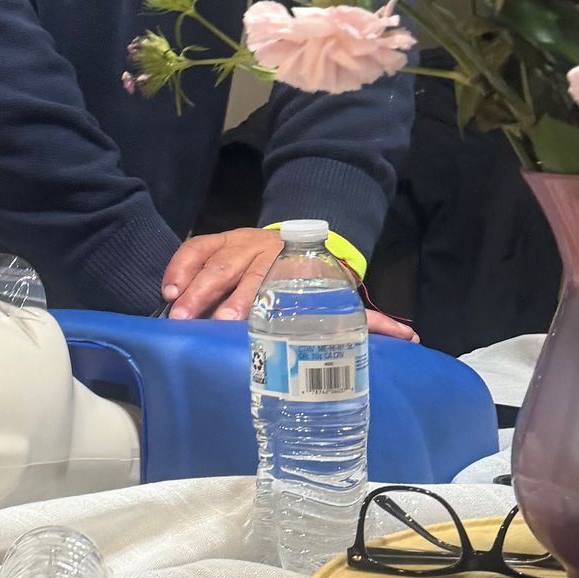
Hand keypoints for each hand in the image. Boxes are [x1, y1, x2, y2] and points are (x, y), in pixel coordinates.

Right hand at [160, 229, 420, 337]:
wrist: (298, 237)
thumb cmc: (317, 282)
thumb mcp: (342, 297)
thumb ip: (371, 320)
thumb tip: (411, 340)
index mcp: (299, 267)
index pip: (278, 283)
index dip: (259, 301)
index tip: (243, 324)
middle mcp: (268, 251)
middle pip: (242, 271)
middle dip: (223, 296)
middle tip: (205, 323)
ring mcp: (240, 243)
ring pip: (215, 261)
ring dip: (193, 287)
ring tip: (177, 314)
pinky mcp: (218, 239)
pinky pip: (194, 248)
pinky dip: (179, 267)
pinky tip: (167, 291)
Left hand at [160, 229, 287, 321]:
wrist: (310, 252)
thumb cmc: (260, 266)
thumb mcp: (234, 263)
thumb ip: (211, 284)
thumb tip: (184, 317)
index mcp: (227, 242)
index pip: (197, 249)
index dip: (180, 269)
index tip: (169, 293)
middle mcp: (249, 246)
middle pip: (221, 267)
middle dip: (199, 293)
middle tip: (183, 317)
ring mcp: (275, 258)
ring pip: (252, 278)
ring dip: (235, 302)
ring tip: (222, 321)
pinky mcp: (297, 273)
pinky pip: (281, 289)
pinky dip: (269, 306)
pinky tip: (259, 322)